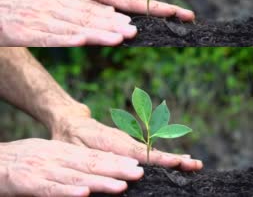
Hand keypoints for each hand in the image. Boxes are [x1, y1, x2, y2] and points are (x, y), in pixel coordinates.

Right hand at [0, 0, 136, 45]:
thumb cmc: (8, 9)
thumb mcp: (35, 1)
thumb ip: (59, 9)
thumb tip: (84, 22)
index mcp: (51, 0)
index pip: (85, 9)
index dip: (108, 17)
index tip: (127, 22)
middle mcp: (47, 8)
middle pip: (84, 18)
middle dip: (110, 25)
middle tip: (133, 31)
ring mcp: (35, 20)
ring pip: (71, 28)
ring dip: (96, 33)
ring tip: (117, 38)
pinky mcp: (21, 32)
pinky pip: (47, 37)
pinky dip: (65, 39)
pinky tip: (82, 41)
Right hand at [0, 138, 143, 195]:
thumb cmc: (20, 160)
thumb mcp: (49, 156)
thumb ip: (70, 164)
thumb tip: (92, 175)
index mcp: (64, 152)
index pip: (95, 156)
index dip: (117, 161)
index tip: (137, 166)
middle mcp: (57, 158)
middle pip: (92, 164)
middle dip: (117, 169)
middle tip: (139, 173)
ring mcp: (43, 170)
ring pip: (76, 177)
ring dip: (100, 182)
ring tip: (121, 186)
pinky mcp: (28, 183)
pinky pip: (51, 189)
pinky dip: (68, 191)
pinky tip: (84, 194)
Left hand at [45, 0, 194, 19]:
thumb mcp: (75, 1)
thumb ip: (97, 11)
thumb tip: (120, 19)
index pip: (140, 3)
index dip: (159, 9)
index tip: (177, 13)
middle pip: (150, 4)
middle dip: (171, 11)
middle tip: (192, 18)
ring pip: (146, 6)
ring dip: (166, 12)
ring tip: (186, 19)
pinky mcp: (121, 0)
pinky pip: (139, 8)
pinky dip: (154, 13)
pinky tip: (165, 20)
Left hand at [52, 114, 202, 171]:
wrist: (71, 121)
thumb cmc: (70, 138)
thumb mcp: (77, 150)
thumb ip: (98, 159)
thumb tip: (120, 170)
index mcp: (116, 143)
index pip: (143, 153)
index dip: (162, 159)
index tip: (179, 162)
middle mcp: (127, 142)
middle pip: (155, 153)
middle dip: (176, 159)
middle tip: (197, 165)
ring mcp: (130, 143)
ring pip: (154, 153)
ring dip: (174, 159)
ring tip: (194, 165)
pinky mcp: (129, 146)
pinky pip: (149, 154)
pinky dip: (164, 159)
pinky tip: (176, 163)